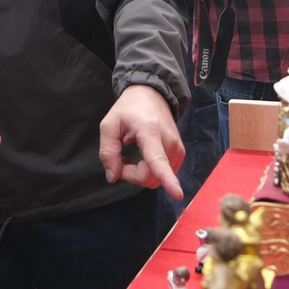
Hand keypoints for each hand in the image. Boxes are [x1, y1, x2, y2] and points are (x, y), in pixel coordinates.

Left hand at [99, 84, 185, 199]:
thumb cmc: (128, 109)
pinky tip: (143, 158)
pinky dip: (150, 172)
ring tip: (131, 155)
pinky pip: (163, 174)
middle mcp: (170, 143)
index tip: (178, 194)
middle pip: (151, 177)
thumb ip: (108, 152)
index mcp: (150, 133)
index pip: (158, 160)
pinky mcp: (180, 154)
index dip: (168, 179)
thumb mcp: (109, 125)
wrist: (152, 94)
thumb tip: (113, 177)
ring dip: (140, 174)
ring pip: (157, 179)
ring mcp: (178, 150)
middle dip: (131, 175)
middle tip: (119, 159)